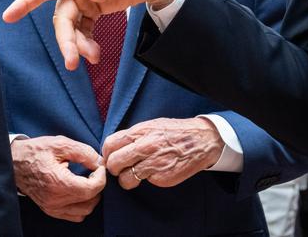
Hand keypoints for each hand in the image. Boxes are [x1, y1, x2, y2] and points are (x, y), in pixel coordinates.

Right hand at [3, 0, 187, 69]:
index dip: (27, 1)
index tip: (9, 16)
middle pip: (61, 16)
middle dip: (65, 39)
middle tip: (72, 62)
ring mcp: (84, 0)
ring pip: (70, 27)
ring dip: (77, 45)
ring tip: (93, 58)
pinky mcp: (93, 11)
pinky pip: (83, 31)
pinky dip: (86, 44)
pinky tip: (95, 55)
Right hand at [10, 135, 106, 221]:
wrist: (13, 162)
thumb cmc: (35, 152)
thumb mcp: (60, 144)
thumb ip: (83, 152)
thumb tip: (99, 162)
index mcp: (58, 183)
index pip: (91, 189)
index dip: (101, 177)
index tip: (98, 166)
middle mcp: (55, 200)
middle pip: (91, 201)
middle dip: (97, 186)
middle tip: (93, 172)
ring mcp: (52, 207)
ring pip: (84, 211)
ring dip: (91, 197)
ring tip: (86, 181)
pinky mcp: (50, 210)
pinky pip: (74, 215)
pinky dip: (81, 205)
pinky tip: (78, 190)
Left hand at [102, 117, 223, 189]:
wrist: (201, 140)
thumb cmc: (172, 132)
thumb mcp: (150, 126)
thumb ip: (132, 136)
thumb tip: (112, 147)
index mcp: (140, 131)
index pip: (110, 144)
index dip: (106, 154)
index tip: (110, 158)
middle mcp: (145, 146)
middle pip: (114, 162)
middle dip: (113, 169)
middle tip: (119, 170)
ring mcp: (154, 163)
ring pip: (125, 178)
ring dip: (125, 180)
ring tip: (133, 175)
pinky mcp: (162, 177)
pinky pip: (144, 182)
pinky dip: (145, 181)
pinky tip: (152, 174)